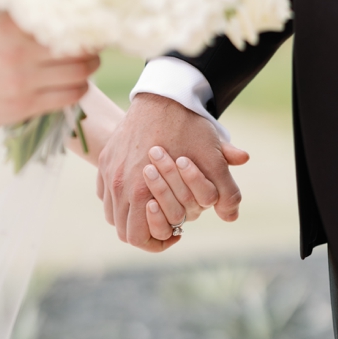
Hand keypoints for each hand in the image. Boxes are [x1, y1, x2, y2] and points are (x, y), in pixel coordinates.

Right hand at [0, 9, 98, 127]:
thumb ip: (24, 14)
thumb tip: (65, 3)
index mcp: (12, 22)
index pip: (68, 19)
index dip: (87, 24)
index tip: (93, 26)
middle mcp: (20, 48)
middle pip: (82, 47)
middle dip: (92, 49)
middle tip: (91, 49)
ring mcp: (23, 78)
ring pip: (81, 73)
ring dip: (88, 71)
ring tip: (83, 68)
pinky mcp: (25, 104)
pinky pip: (70, 95)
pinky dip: (78, 90)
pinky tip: (72, 86)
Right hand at [96, 93, 247, 251]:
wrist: (164, 94)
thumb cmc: (189, 127)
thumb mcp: (213, 159)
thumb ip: (225, 190)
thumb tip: (232, 216)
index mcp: (138, 190)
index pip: (137, 238)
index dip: (157, 243)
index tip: (175, 234)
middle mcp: (118, 184)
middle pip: (123, 230)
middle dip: (146, 232)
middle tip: (168, 224)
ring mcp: (108, 171)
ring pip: (112, 213)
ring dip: (132, 216)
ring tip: (156, 208)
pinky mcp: (105, 159)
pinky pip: (105, 192)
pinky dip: (120, 199)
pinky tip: (142, 191)